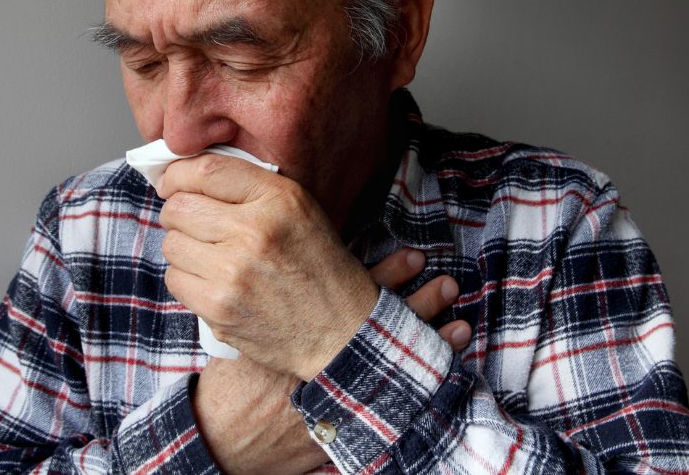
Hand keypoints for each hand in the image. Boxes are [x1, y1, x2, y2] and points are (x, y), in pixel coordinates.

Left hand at [159, 153, 379, 380]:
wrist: (339, 329)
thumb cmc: (316, 264)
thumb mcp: (299, 209)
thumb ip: (251, 187)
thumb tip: (188, 176)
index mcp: (277, 199)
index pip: (207, 170)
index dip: (178, 174)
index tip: (171, 182)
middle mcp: (254, 230)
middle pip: (179, 207)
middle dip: (178, 212)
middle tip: (193, 222)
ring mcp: (233, 271)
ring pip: (171, 243)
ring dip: (183, 247)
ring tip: (210, 255)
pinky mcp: (218, 307)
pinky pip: (174, 278)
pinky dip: (186, 278)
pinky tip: (212, 280)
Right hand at [191, 247, 472, 474]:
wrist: (226, 435)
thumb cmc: (234, 378)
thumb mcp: (247, 329)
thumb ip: (272, 298)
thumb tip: (294, 252)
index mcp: (307, 335)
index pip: (358, 298)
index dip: (389, 276)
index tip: (415, 257)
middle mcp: (331, 365)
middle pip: (386, 330)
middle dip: (420, 306)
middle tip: (448, 282)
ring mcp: (342, 397)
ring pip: (397, 367)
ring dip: (431, 344)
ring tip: (461, 325)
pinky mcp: (348, 423)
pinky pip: (395, 403)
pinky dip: (419, 385)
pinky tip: (445, 375)